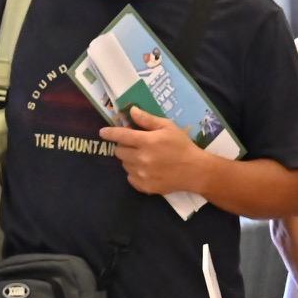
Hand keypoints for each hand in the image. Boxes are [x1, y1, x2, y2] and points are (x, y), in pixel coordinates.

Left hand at [97, 109, 211, 196]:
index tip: (102, 132)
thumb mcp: (168, 127)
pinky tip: (146, 169)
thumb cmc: (182, 145)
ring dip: (129, 159)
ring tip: (144, 157)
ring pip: (124, 164)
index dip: (110, 133)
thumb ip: (148, 120)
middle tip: (135, 144)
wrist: (195, 171)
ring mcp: (142, 174)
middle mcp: (141, 158)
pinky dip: (134, 173)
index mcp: (147, 141)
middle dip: (123, 146)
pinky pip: (130, 178)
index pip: (121, 136)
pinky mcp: (145, 187)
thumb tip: (131, 111)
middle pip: (119, 151)